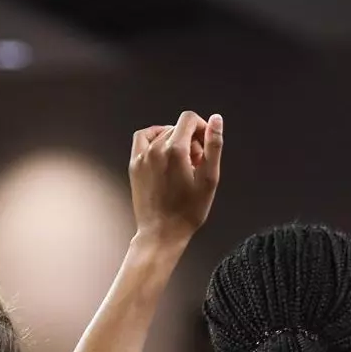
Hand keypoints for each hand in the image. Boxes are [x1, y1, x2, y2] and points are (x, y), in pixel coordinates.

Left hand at [129, 111, 223, 242]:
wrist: (162, 232)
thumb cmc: (187, 212)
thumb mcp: (209, 178)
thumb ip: (214, 145)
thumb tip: (216, 119)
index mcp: (175, 150)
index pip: (189, 119)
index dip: (202, 127)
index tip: (206, 144)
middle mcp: (155, 149)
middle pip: (177, 128)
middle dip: (191, 139)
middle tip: (197, 163)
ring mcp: (142, 157)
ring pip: (162, 134)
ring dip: (175, 140)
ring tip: (182, 161)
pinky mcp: (134, 165)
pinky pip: (142, 139)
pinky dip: (154, 138)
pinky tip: (163, 152)